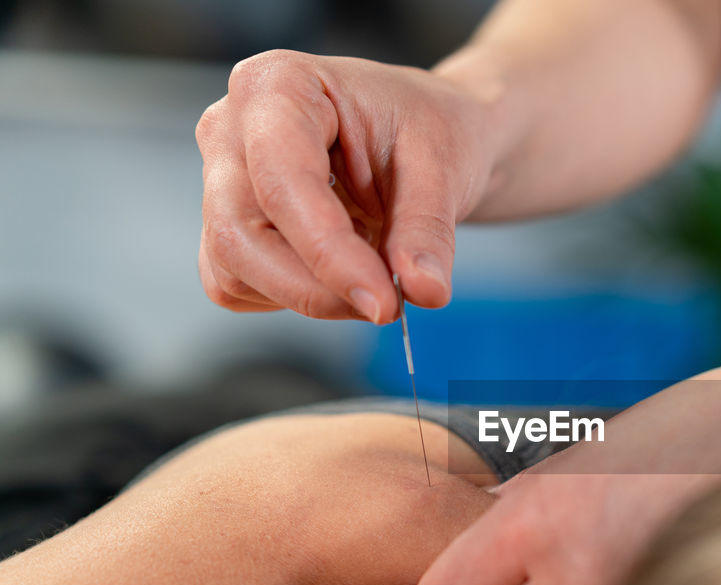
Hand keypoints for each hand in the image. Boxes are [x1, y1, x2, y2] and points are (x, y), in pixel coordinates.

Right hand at [195, 50, 497, 322]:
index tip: (383, 303)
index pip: (282, 182)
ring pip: (236, 270)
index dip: (330, 254)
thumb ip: (428, 231)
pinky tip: (340, 269)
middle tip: (388, 305)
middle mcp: (231, 129)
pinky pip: (241, 288)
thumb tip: (425, 290)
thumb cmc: (424, 128)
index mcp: (279, 86)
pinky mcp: (226, 227)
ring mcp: (220, 180)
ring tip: (375, 273)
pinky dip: (296, 297)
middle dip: (318, 288)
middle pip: (240, 234)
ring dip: (313, 296)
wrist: (421, 137)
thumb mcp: (443, 167)